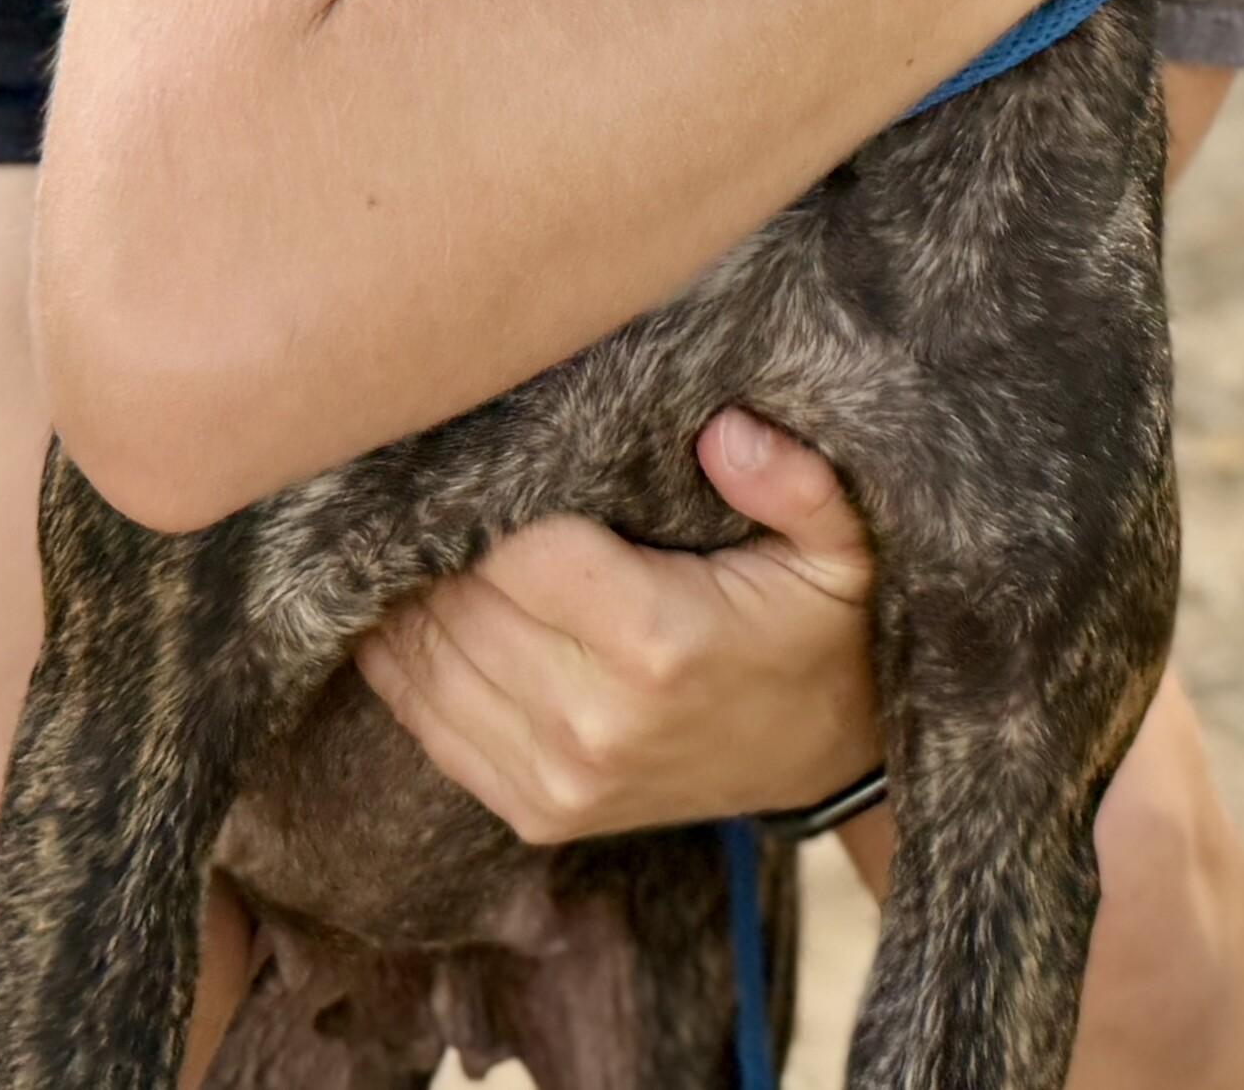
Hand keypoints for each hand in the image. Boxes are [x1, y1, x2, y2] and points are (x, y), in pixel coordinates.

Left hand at [352, 410, 883, 841]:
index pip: (516, 548)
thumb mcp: (843, 543)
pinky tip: (400, 603)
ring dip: (404, 595)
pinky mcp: (538, 812)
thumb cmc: (820, 627)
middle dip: (433, 536)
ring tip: (400, 528)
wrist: (825, 759)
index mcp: (658, 639)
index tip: (470, 435)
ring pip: (427, 664)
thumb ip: (796, 481)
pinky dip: (401, 663)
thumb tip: (725, 432)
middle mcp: (594, 719)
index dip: (482, 491)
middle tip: (419, 467)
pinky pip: (429, 727)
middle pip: (459, 603)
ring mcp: (559, 777)